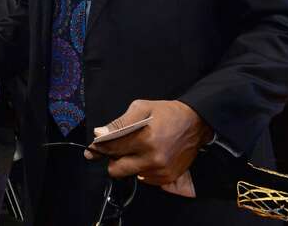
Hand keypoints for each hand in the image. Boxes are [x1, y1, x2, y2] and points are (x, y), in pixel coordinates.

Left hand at [85, 100, 212, 191]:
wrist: (195, 124)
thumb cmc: (166, 113)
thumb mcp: (141, 108)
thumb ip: (119, 123)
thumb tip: (100, 134)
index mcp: (145, 139)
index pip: (111, 149)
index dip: (98, 148)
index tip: (92, 149)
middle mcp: (153, 159)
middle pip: (116, 170)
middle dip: (112, 159)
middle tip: (117, 148)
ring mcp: (161, 171)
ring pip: (129, 174)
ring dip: (128, 164)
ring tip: (138, 148)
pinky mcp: (167, 178)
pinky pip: (143, 179)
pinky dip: (141, 169)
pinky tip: (148, 155)